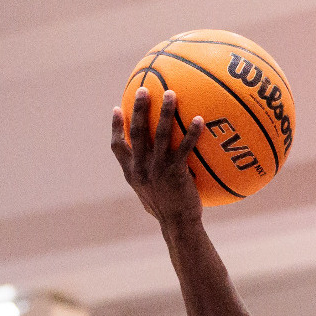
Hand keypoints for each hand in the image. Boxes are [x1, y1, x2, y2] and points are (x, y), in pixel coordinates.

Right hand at [112, 87, 206, 226]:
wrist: (177, 226)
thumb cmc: (167, 211)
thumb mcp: (150, 194)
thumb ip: (148, 177)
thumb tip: (154, 167)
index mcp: (132, 172)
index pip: (117, 147)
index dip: (116, 127)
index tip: (116, 109)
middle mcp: (141, 168)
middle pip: (137, 132)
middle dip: (139, 109)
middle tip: (143, 90)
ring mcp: (157, 169)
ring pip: (160, 134)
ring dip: (165, 112)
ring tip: (172, 94)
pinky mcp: (175, 173)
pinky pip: (184, 147)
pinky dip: (192, 133)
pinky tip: (200, 120)